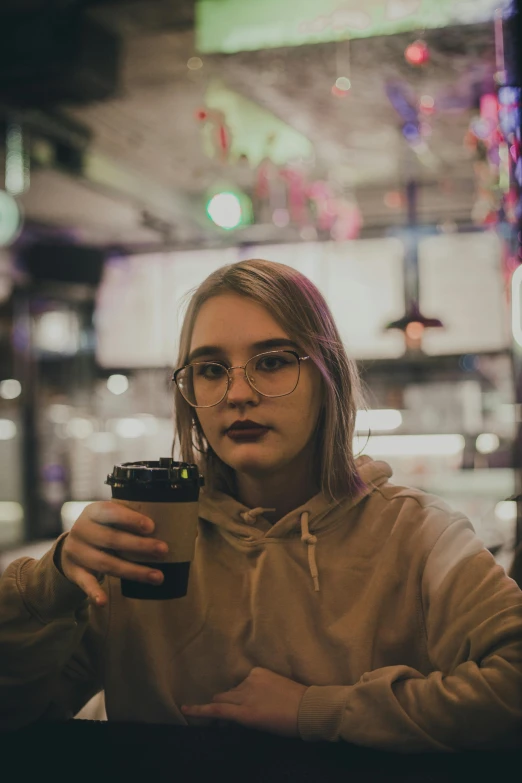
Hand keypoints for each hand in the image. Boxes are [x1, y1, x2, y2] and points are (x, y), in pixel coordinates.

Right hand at [60, 501, 168, 605]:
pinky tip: (103, 602)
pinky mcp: (74, 571)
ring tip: (158, 577)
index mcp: (93, 512)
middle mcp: (82, 529)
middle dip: (140, 546)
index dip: (131, 519)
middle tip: (164, 550)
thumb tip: (179, 527)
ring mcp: (76, 551)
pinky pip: (85, 583)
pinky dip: (94, 592)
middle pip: (112, 539)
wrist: (70, 546)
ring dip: (134, 571)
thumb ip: (132, 519)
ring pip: (106, 563)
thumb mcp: (110, 518)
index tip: (152, 527)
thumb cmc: (103, 528)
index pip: (111, 512)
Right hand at [181, 667, 307, 737]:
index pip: (216, 710)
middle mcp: (245, 694)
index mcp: (245, 713)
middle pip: (221, 697)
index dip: (198, 710)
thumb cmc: (284, 725)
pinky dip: (248, 686)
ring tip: (254, 703)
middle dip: (221, 704)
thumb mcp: (259, 728)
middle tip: (229, 715)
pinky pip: (246, 679)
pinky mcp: (260, 671)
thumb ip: (240, 720)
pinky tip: (262, 692)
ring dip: (236, 696)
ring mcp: (252, 680)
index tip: (184, 708)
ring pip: (234, 688)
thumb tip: (227, 718)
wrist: (308, 708)